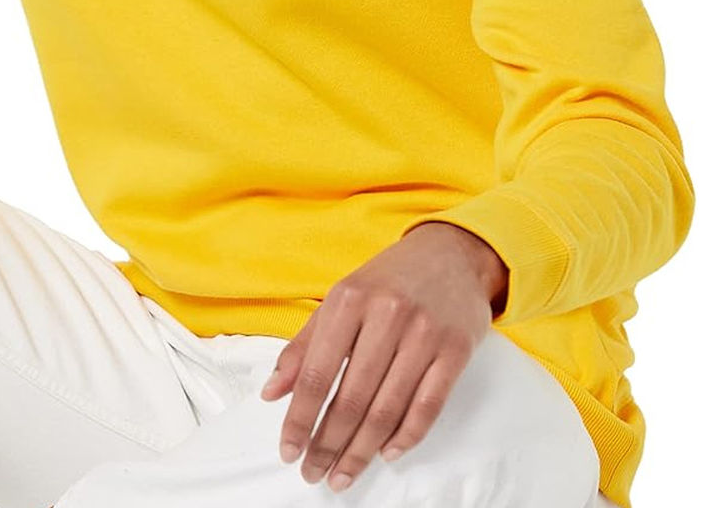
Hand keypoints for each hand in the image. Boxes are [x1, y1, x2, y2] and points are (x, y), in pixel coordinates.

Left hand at [260, 221, 508, 492]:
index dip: (299, 419)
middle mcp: (387, 315)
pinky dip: (405, 437)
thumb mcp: (341, 298)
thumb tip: (272, 392)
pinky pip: (428, 406)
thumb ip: (304, 345)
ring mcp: (424, 333)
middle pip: (351, 398)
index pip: (317, 373)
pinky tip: (386, 452)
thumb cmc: (389, 278)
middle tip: (315, 472)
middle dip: (328, 444)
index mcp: (350, 299)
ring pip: (387, 409)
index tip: (289, 449)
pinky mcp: (455, 349)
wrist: (451, 253)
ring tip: (343, 474)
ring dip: (361, 451)